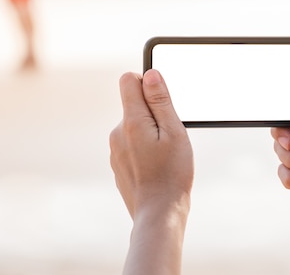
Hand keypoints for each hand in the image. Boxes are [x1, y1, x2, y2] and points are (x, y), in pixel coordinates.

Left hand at [110, 69, 193, 219]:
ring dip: (149, 131)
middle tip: (170, 135)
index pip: (128, 80)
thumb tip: (150, 74)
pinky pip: (131, 144)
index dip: (148, 82)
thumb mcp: (174, 132)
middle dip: (153, 111)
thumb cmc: (172, 174)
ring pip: (133, 126)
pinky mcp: (118, 164)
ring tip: (165, 154)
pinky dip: (144, 148)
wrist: (158, 214)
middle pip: (133, 104)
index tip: (162, 99)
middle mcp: (117, 133)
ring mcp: (115, 150)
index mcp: (131, 121)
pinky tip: (156, 165)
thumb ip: (160, 101)